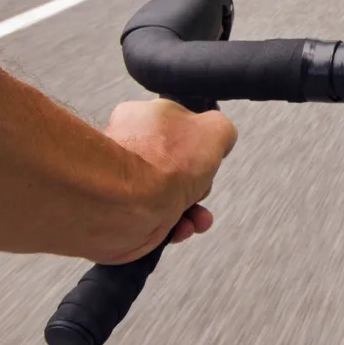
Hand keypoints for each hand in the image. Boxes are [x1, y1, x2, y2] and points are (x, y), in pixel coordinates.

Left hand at [97, 99, 238, 262]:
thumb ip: (221, 129)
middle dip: (198, 183)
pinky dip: (175, 225)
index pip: (179, 127)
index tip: (209, 157)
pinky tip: (182, 227)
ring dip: (192, 208)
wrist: (128, 206)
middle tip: (200, 186)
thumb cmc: (165, 163)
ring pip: (170, 195)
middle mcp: (131, 146)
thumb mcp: (214, 130)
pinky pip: (157, 218)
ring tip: (198, 218)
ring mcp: (125, 180)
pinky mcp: (122, 210)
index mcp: (144, 116)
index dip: (201, 145)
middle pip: (178, 165)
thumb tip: (219, 140)